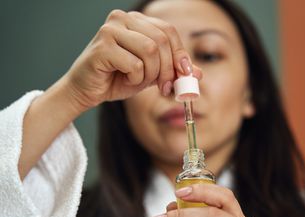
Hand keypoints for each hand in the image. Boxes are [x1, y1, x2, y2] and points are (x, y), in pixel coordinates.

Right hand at [61, 10, 201, 110]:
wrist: (87, 91)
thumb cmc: (118, 79)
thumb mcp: (152, 74)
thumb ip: (172, 71)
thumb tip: (198, 73)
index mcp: (136, 21)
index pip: (169, 31)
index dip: (180, 55)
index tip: (184, 75)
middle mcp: (123, 19)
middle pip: (162, 40)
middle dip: (168, 69)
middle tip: (165, 87)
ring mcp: (110, 30)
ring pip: (151, 50)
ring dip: (151, 74)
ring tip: (139, 81)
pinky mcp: (102, 46)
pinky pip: (135, 64)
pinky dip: (135, 79)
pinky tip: (125, 80)